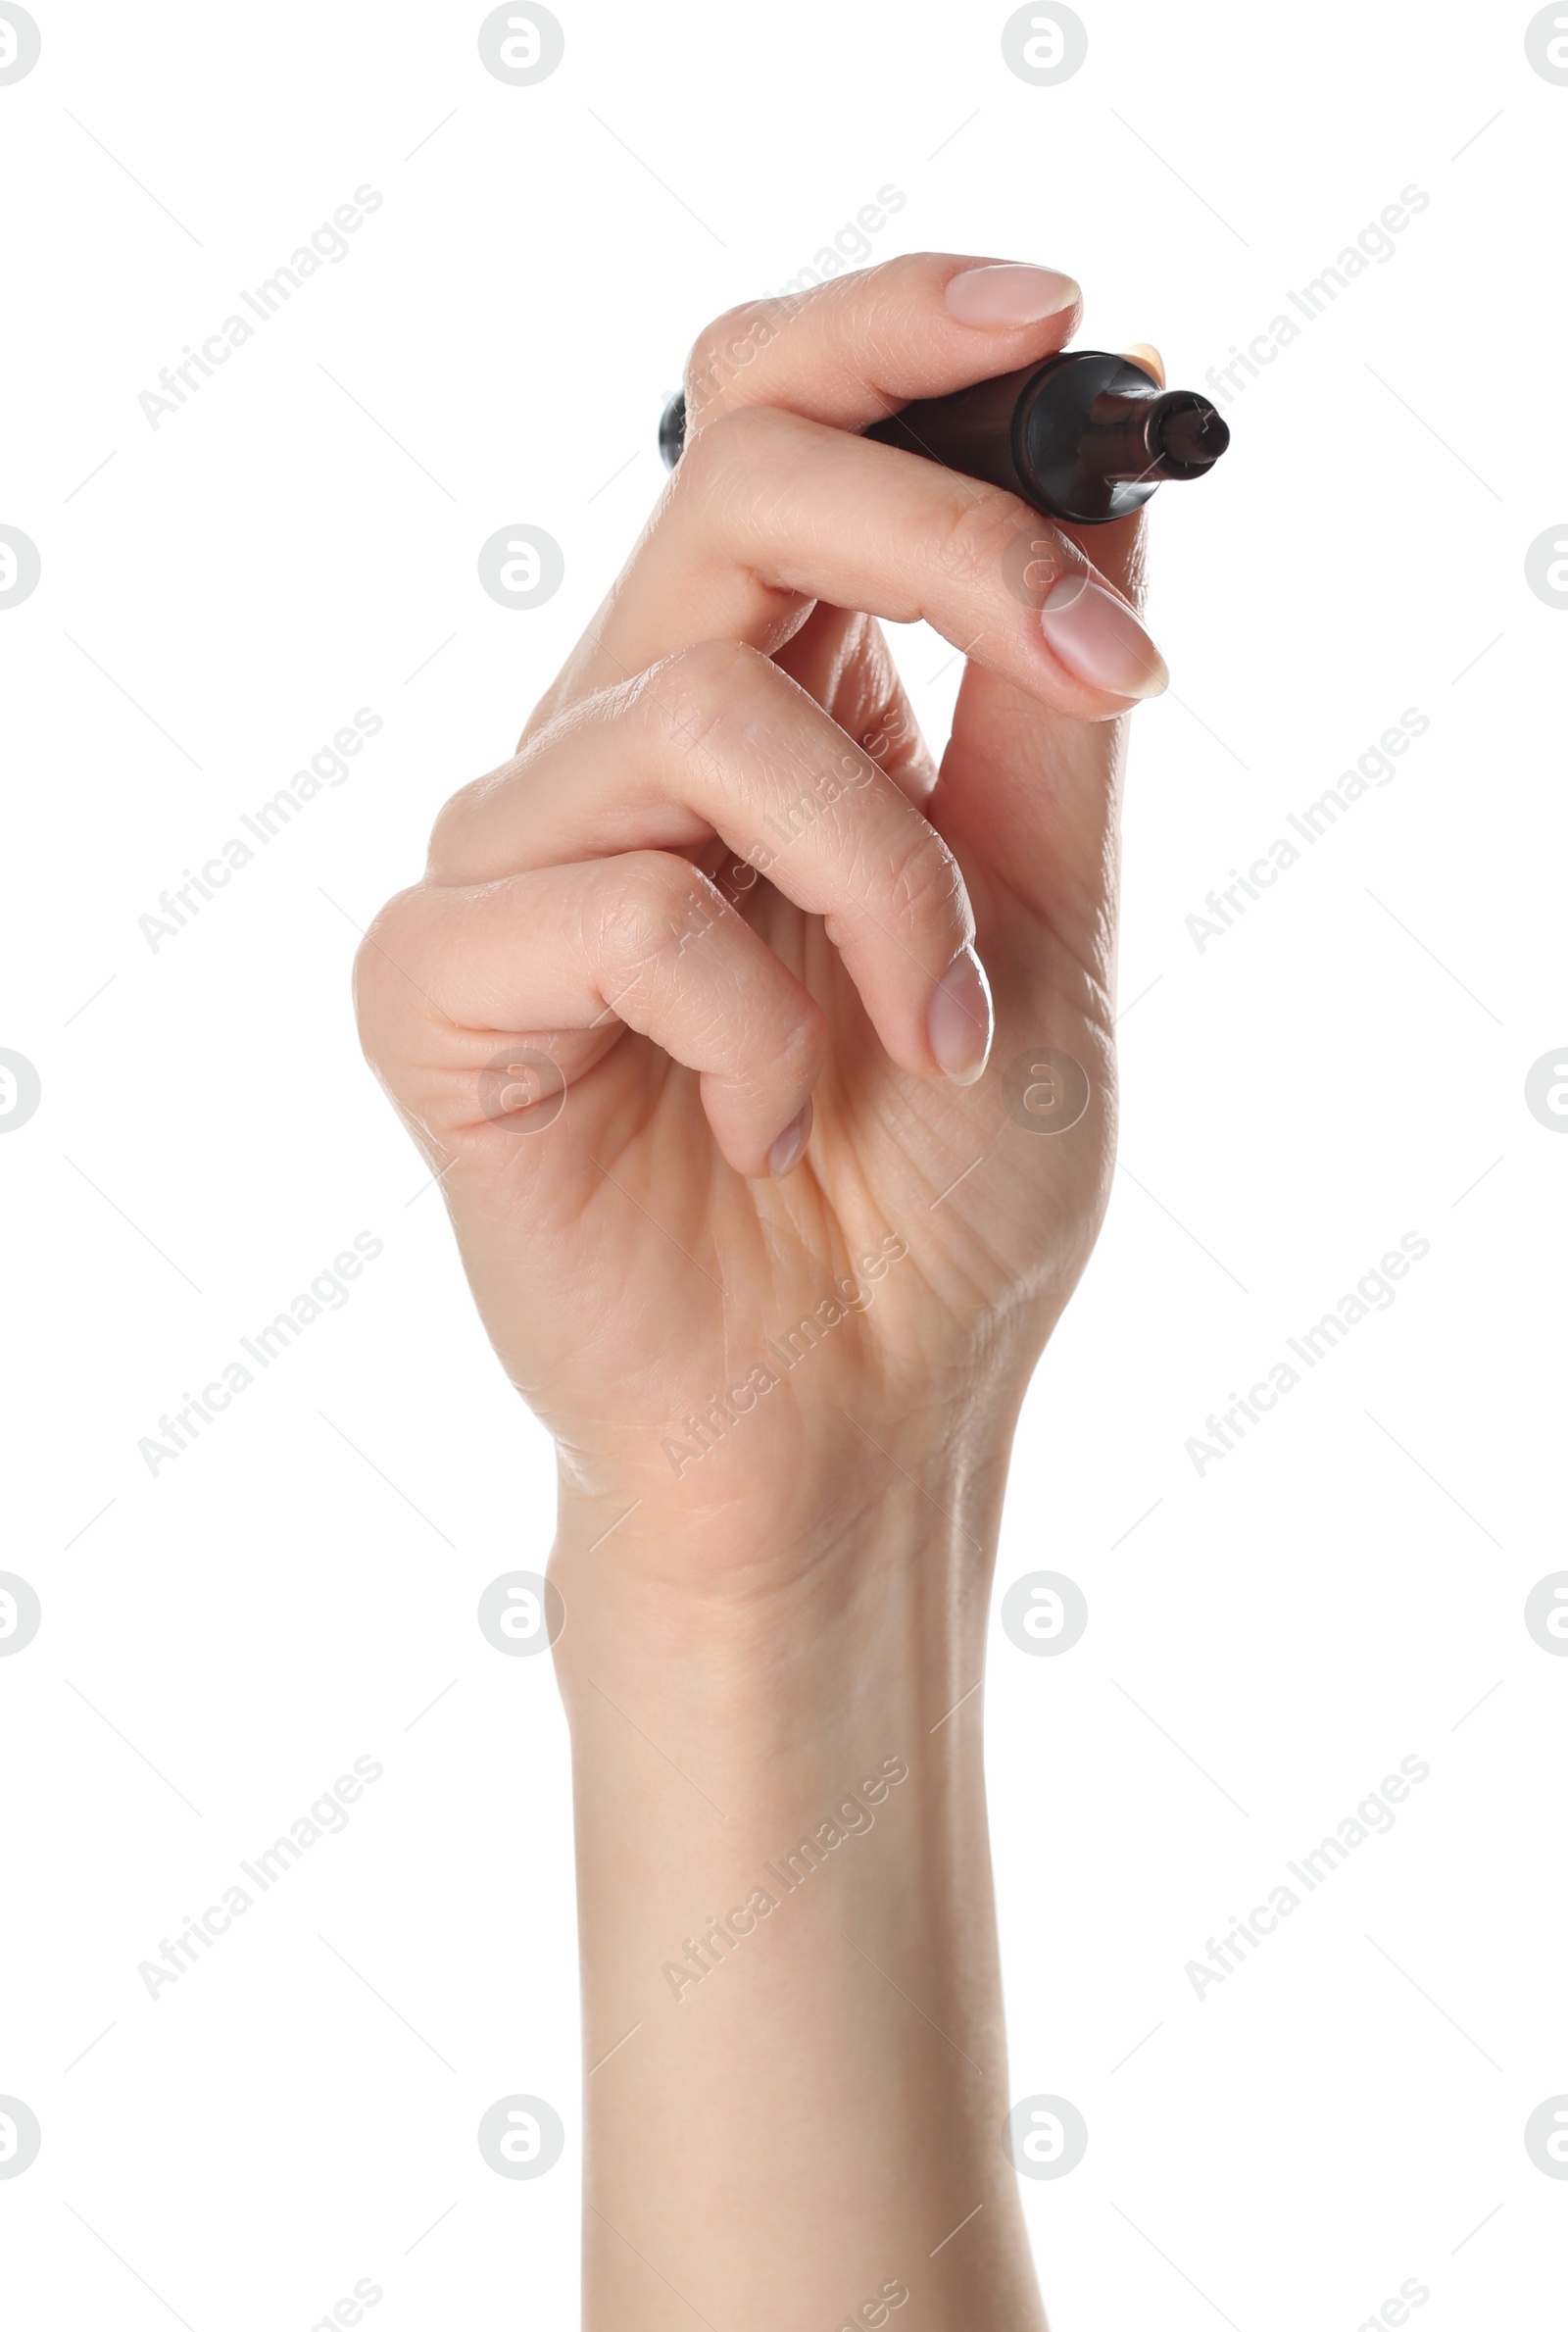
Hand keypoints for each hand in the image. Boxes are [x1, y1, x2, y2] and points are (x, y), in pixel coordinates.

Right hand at [354, 254, 1165, 1589]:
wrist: (858, 1417)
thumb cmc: (939, 1193)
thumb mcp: (1045, 915)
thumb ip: (1037, 701)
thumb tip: (1092, 461)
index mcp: (758, 710)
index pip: (763, 430)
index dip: (891, 336)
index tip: (1064, 328)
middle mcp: (619, 753)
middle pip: (735, 488)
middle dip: (957, 554)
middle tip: (1115, 673)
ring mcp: (518, 863)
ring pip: (707, 718)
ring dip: (893, 888)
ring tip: (933, 1049)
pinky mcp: (439, 986)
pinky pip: (617, 905)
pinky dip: (753, 1027)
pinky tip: (764, 1133)